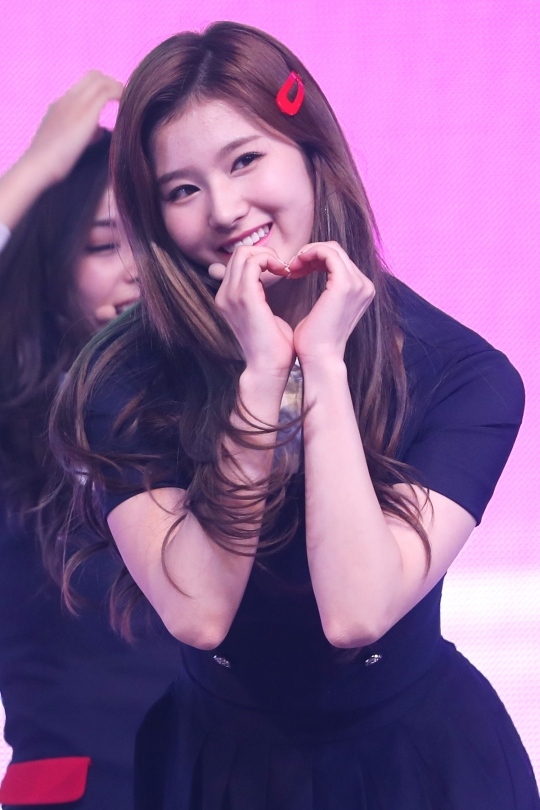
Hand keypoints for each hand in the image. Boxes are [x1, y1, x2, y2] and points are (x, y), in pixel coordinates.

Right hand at [22, 71, 122, 184]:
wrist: (39, 164)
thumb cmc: (51, 162)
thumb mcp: (64, 142)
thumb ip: (80, 133)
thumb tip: (96, 132)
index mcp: (60, 104)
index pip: (84, 85)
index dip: (102, 87)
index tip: (113, 98)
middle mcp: (68, 99)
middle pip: (94, 76)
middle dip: (112, 83)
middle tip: (124, 98)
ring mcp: (76, 104)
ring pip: (101, 80)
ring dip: (118, 88)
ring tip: (128, 101)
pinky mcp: (86, 113)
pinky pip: (107, 92)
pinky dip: (120, 94)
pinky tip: (127, 105)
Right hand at [210, 246, 293, 376]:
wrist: (268, 368)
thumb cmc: (272, 346)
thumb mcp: (262, 314)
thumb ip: (260, 296)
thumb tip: (268, 284)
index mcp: (227, 298)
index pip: (238, 262)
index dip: (260, 258)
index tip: (280, 269)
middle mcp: (224, 294)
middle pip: (239, 253)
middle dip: (264, 252)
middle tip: (283, 266)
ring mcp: (231, 295)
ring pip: (245, 253)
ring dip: (268, 255)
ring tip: (284, 268)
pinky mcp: (245, 297)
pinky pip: (254, 262)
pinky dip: (271, 260)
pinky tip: (285, 272)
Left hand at [288, 241, 374, 365]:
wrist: (319, 358)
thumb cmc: (315, 339)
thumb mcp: (324, 308)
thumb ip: (326, 291)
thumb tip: (312, 272)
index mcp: (362, 290)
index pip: (340, 260)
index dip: (316, 258)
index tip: (296, 269)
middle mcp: (364, 285)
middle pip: (337, 251)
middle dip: (311, 253)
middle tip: (292, 266)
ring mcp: (358, 284)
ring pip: (332, 249)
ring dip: (308, 252)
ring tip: (292, 266)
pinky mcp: (344, 284)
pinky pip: (327, 253)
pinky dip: (310, 253)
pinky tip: (295, 265)